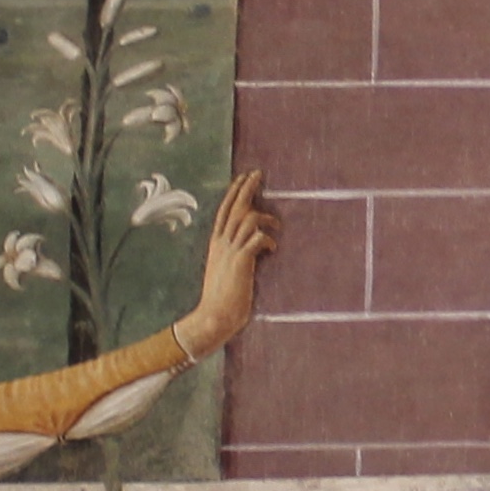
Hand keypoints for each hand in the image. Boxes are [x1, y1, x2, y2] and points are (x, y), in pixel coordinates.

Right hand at [173, 166, 277, 358]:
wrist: (213, 316)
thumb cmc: (222, 298)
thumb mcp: (225, 271)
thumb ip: (235, 256)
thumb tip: (251, 247)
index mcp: (216, 244)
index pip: (224, 210)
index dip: (233, 192)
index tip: (244, 178)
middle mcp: (221, 243)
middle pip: (234, 207)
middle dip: (246, 188)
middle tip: (258, 174)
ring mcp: (230, 251)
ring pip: (246, 218)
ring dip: (266, 218)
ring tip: (276, 226)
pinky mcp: (241, 262)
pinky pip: (258, 238)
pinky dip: (269, 239)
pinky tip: (273, 249)